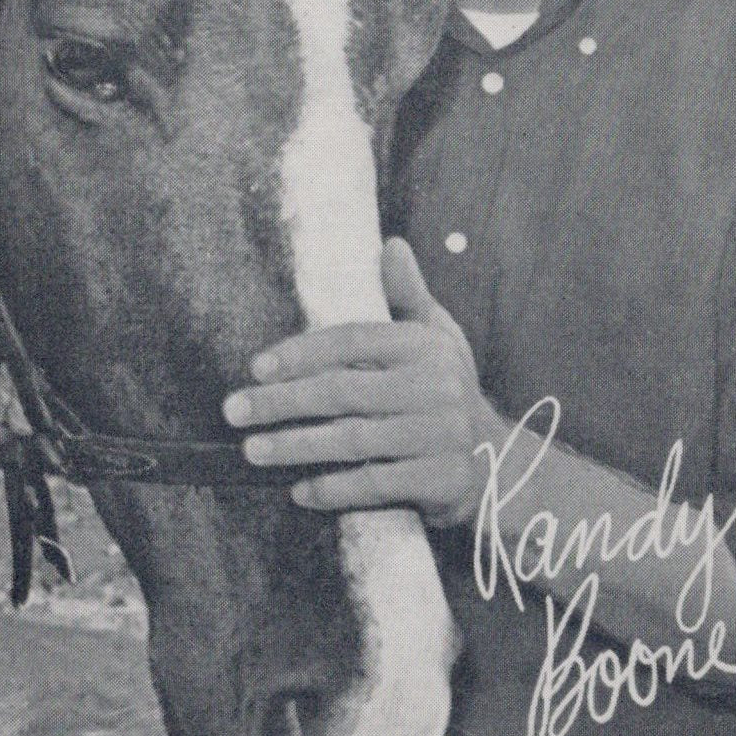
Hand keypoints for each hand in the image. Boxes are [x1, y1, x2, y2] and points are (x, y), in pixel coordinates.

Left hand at [222, 237, 505, 524]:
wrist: (501, 463)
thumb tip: (390, 244)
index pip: (352, 341)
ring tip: (252, 449)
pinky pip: (375, 483)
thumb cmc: (450, 392)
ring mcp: (440, 435)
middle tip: (234, 410)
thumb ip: (408, 295)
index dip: (301, 352)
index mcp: (425, 346)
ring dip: (295, 446)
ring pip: (352, 440)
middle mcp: (435, 386)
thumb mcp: (438, 339)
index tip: (256, 367)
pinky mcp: (441, 480)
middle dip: (281, 402)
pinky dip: (333, 489)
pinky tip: (299, 491)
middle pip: (342, 391)